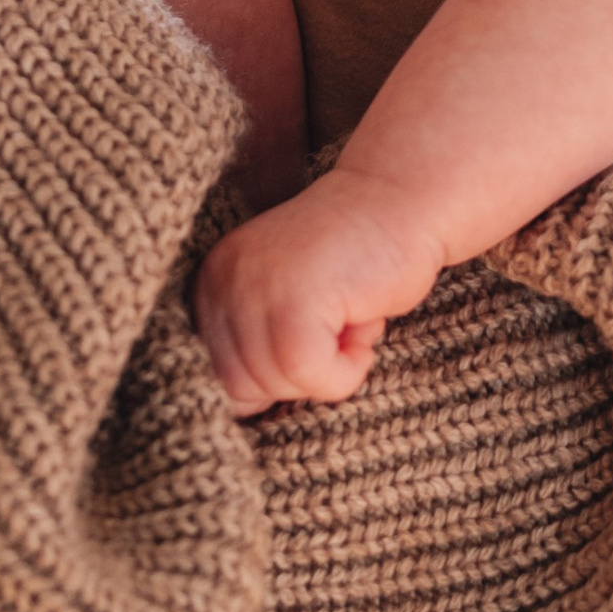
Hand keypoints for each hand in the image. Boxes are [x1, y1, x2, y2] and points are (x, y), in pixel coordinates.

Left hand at [193, 174, 441, 413]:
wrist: (401, 198)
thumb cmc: (354, 260)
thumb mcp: (284, 302)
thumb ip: (254, 345)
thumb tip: (241, 413)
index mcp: (211, 283)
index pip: (215, 377)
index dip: (270, 378)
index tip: (307, 338)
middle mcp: (221, 281)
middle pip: (241, 389)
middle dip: (297, 375)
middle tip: (333, 322)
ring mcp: (254, 288)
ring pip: (281, 385)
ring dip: (329, 367)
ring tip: (349, 313)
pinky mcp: (294, 302)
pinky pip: (315, 378)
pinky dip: (349, 368)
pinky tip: (362, 319)